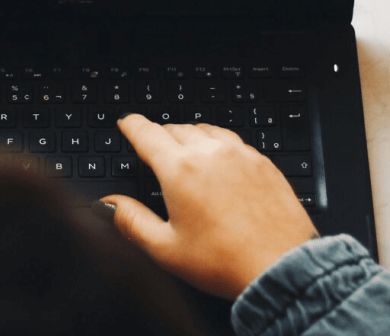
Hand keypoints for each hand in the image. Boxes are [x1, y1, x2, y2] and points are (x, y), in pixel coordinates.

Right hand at [101, 114, 317, 299]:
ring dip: (189, 135)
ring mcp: (240, 155)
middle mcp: (210, 153)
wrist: (281, 267)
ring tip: (184, 151)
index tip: (127, 123)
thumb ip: (130, 220)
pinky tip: (218, 161)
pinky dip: (218, 144)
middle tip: (152, 147)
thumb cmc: (225, 262)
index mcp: (180, 170)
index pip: (147, 133)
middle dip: (159, 134)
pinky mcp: (263, 163)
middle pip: (175, 128)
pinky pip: (233, 140)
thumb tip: (107, 205)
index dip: (132, 125)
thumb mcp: (165, 248)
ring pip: (206, 130)